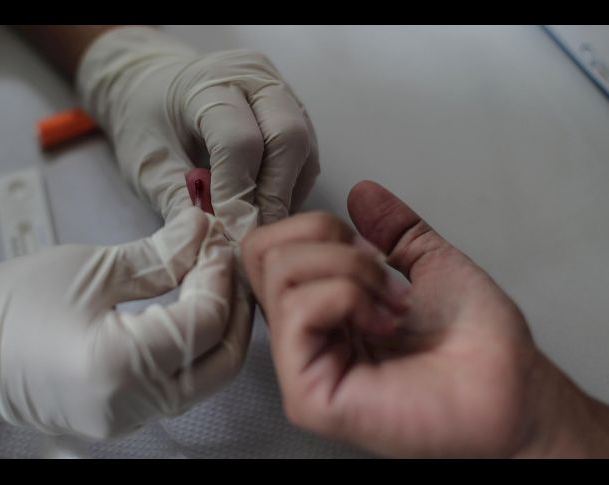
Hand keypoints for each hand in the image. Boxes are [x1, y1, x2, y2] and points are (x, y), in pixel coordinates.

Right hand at [0, 208, 250, 449]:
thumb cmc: (10, 304)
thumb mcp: (92, 267)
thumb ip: (162, 254)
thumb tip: (205, 231)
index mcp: (119, 366)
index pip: (206, 320)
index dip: (220, 273)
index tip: (216, 236)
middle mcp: (133, 405)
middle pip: (223, 359)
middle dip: (235, 304)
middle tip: (226, 258)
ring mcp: (131, 420)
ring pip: (208, 375)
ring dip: (221, 325)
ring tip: (212, 276)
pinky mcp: (126, 418)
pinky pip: (181, 384)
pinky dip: (195, 345)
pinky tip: (191, 306)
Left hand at [77, 26, 319, 240]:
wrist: (150, 84)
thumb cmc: (143, 121)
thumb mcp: (147, 166)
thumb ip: (180, 204)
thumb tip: (215, 245)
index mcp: (207, 83)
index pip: (240, 142)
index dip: (238, 195)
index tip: (230, 235)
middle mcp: (252, 76)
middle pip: (288, 138)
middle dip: (273, 196)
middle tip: (253, 237)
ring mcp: (277, 88)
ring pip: (303, 147)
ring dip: (285, 193)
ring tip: (255, 224)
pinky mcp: (291, 106)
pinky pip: (305, 151)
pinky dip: (289, 185)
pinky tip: (263, 205)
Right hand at [243, 180, 608, 456]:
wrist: (513, 389)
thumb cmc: (479, 344)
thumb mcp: (431, 263)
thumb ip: (392, 229)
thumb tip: (361, 192)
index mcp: (321, 306)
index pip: (271, 246)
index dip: (316, 228)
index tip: (371, 251)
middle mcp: (304, 333)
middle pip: (262, 250)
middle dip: (329, 240)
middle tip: (379, 272)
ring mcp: (302, 364)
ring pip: (279, 271)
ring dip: (349, 270)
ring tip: (392, 304)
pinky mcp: (308, 394)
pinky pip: (298, 311)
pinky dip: (347, 297)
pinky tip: (384, 324)